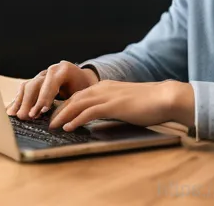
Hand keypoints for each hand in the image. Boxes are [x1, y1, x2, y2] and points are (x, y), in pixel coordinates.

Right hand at [6, 61, 98, 119]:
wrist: (84, 78)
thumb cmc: (85, 88)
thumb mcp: (84, 93)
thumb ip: (75, 101)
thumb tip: (66, 118)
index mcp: (64, 70)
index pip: (51, 82)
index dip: (46, 96)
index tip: (43, 110)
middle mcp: (50, 70)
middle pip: (35, 84)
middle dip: (30, 101)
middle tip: (26, 116)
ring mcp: (41, 75)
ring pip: (27, 86)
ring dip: (20, 101)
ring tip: (15, 115)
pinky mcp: (36, 82)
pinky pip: (24, 89)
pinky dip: (18, 100)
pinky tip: (12, 111)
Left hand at [48, 80, 194, 130]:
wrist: (165, 97)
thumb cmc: (150, 103)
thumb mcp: (126, 102)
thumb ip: (113, 106)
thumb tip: (104, 116)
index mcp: (106, 87)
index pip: (79, 95)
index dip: (65, 105)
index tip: (55, 115)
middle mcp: (103, 88)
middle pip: (74, 98)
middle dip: (59, 110)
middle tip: (47, 122)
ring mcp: (108, 96)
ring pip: (77, 104)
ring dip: (62, 115)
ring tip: (52, 126)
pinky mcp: (113, 105)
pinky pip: (89, 112)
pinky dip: (76, 119)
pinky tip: (68, 127)